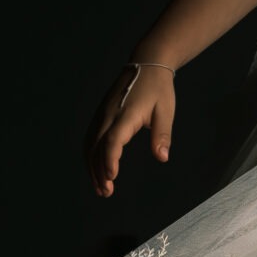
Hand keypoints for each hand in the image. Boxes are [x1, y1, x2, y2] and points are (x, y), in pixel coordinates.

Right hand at [86, 61, 174, 198]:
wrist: (146, 64)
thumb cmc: (159, 89)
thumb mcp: (166, 111)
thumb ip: (162, 135)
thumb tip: (162, 157)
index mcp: (125, 114)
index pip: (113, 140)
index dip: (110, 159)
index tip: (112, 177)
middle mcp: (109, 115)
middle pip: (97, 147)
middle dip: (99, 172)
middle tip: (106, 192)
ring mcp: (102, 114)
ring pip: (90, 144)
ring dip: (92, 167)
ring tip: (101, 188)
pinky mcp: (100, 115)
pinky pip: (90, 138)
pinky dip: (91, 156)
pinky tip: (96, 170)